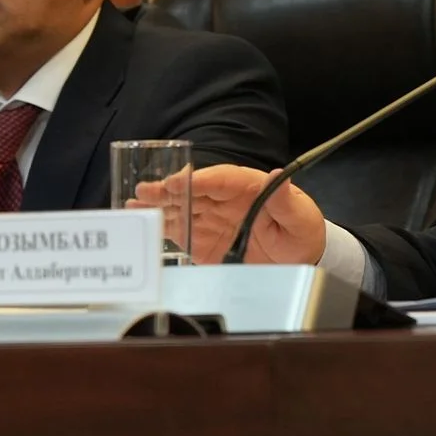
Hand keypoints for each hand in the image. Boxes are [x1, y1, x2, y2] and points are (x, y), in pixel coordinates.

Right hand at [134, 164, 326, 264]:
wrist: (299, 259)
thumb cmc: (302, 231)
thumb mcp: (300, 217)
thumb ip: (285, 201)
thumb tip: (275, 176)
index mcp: (250, 187)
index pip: (221, 179)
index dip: (199, 179)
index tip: (179, 181)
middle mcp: (226, 200)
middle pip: (194, 191)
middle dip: (168, 191)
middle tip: (144, 190)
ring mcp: (212, 219)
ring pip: (181, 209)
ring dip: (158, 207)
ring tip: (133, 206)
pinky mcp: (203, 240)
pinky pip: (180, 231)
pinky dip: (161, 228)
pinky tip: (142, 225)